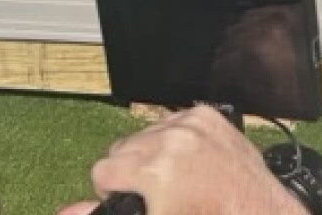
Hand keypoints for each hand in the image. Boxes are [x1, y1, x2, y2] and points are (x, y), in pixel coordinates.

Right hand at [54, 105, 302, 214]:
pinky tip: (189, 163)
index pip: (102, 169)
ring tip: (173, 180)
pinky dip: (175, 140)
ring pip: (145, 134)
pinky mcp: (210, 116)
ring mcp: (194, 122)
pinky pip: (173, 122)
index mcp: (155, 166)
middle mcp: (174, 137)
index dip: (113, 191)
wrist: (256, 214)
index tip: (130, 200)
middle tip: (155, 194)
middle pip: (121, 149)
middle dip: (131, 172)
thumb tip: (65, 211)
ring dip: (151, 154)